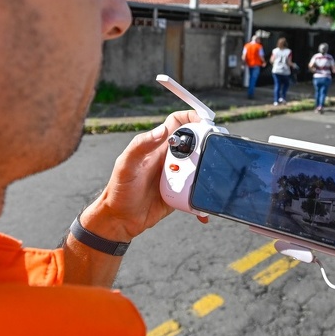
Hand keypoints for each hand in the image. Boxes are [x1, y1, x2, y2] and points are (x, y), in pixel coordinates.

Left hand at [81, 110, 199, 241]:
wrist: (121, 218)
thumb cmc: (119, 189)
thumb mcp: (126, 165)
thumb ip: (141, 145)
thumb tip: (162, 131)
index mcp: (158, 146)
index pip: (178, 122)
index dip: (192, 116)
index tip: (205, 120)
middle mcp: (170, 158)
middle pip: (196, 143)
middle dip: (208, 144)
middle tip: (214, 152)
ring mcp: (177, 175)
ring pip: (201, 167)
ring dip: (208, 172)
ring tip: (210, 181)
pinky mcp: (182, 192)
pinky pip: (197, 191)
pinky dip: (203, 198)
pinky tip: (203, 209)